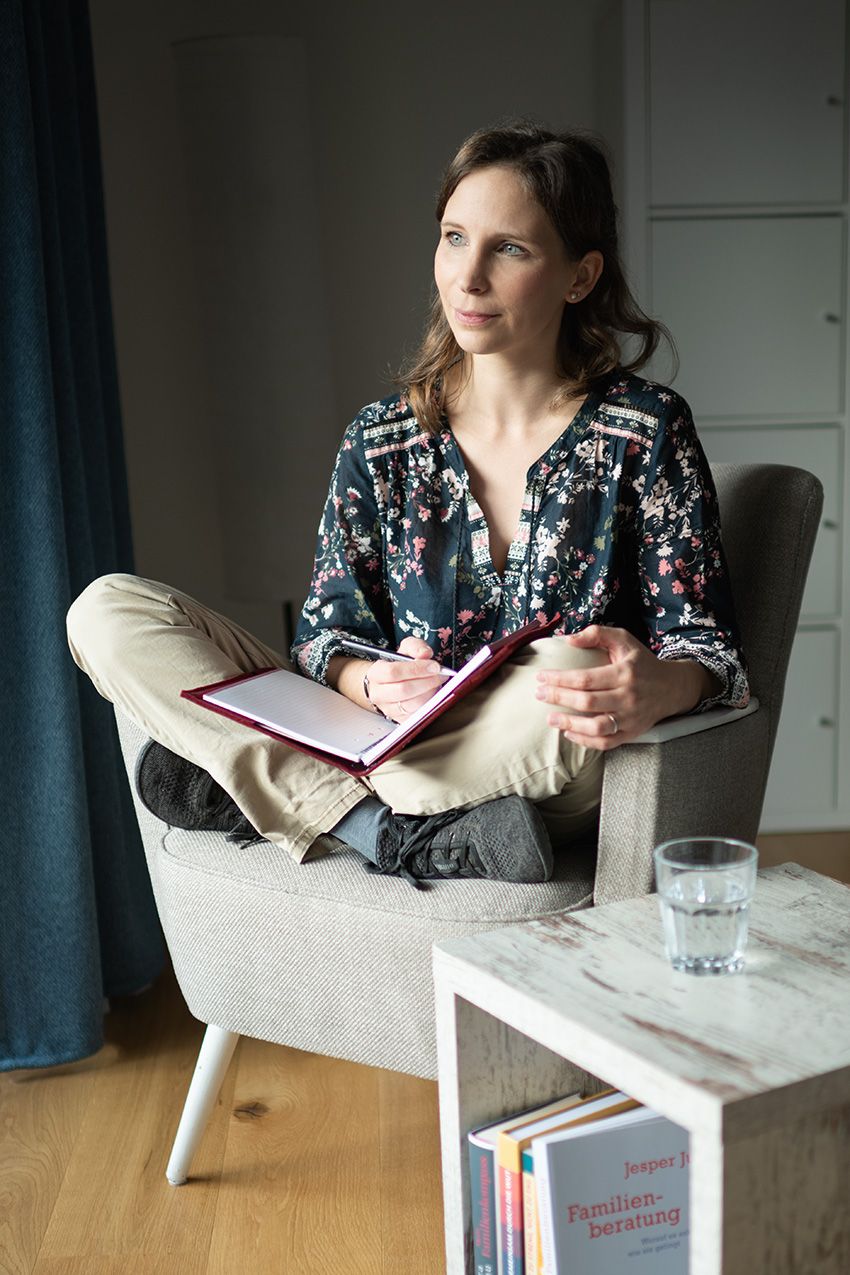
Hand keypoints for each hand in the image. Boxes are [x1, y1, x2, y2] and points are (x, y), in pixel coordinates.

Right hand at [363, 637, 446, 722]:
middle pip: (403, 690)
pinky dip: (431, 705)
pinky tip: (435, 695)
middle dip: (427, 682)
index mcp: (376, 674)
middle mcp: (379, 694)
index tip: (434, 666)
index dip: (416, 669)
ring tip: (439, 684)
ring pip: (412, 705)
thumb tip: (425, 654)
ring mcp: (389, 709)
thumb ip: (415, 647)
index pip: (393, 672)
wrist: (389, 685)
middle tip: (440, 675)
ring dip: (431, 694)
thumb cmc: (399, 666)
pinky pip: (418, 716)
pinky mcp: (400, 720)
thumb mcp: (405, 650)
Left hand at [535, 626, 717, 750]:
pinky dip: (585, 741)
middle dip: (558, 698)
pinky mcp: (632, 733)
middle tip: (539, 694)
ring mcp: (631, 718)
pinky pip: (606, 743)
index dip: (559, 679)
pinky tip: (568, 733)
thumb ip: (597, 634)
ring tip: (550, 719)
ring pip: (596, 727)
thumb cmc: (642, 662)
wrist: (673, 687)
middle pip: (587, 702)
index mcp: (624, 673)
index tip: (541, 677)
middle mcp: (628, 697)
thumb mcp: (624, 640)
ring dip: (569, 724)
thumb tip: (568, 640)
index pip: (585, 678)